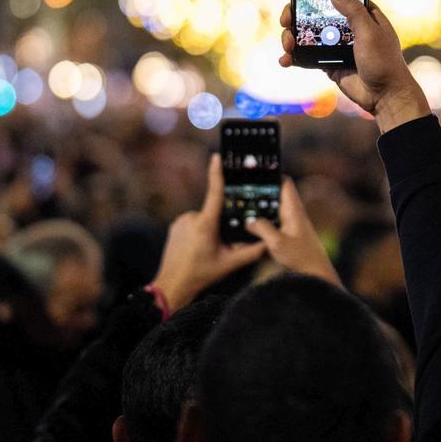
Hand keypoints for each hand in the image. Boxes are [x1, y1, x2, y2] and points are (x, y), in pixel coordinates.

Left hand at [150, 155, 266, 312]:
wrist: (173, 284)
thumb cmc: (201, 274)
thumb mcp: (230, 264)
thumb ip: (251, 252)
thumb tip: (268, 242)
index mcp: (206, 224)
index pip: (214, 193)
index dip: (217, 173)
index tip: (217, 157)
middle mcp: (191, 218)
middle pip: (214, 213)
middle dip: (220, 227)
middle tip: (217, 247)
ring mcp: (181, 221)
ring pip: (203, 219)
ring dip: (208, 231)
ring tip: (205, 252)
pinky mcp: (174, 225)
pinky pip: (192, 223)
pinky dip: (197, 232)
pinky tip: (195, 249)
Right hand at [245, 177, 340, 286]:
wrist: (316, 275)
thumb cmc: (302, 258)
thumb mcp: (278, 243)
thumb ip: (262, 228)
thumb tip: (248, 221)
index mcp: (293, 210)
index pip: (285, 183)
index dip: (271, 176)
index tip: (254, 174)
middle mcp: (292, 214)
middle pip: (274, 196)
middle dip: (259, 194)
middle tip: (239, 193)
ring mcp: (290, 225)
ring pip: (271, 212)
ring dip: (258, 212)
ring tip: (239, 211)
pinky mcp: (287, 237)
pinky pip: (271, 226)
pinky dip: (260, 227)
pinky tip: (246, 232)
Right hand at [278, 0, 429, 132]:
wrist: (384, 95)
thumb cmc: (383, 61)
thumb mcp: (370, 30)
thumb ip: (353, 10)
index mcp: (362, 16)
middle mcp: (348, 29)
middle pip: (316, 17)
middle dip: (297, 18)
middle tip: (286, 21)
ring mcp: (337, 47)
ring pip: (309, 37)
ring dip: (293, 38)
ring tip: (287, 44)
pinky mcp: (329, 64)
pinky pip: (308, 58)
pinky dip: (295, 58)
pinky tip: (285, 60)